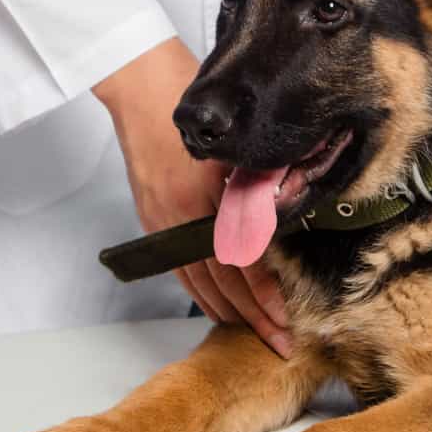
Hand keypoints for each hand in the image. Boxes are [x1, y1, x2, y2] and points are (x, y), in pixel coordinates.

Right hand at [93, 39, 292, 356]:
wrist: (142, 88)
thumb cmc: (194, 109)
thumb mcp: (233, 147)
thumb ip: (254, 186)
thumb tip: (279, 220)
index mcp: (209, 201)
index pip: (245, 264)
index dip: (268, 297)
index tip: (289, 319)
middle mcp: (184, 217)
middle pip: (224, 282)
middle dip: (253, 317)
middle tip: (279, 342)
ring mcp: (164, 220)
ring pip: (199, 280)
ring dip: (227, 310)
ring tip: (251, 332)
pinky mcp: (152, 217)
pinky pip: (179, 266)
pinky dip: (199, 291)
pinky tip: (214, 305)